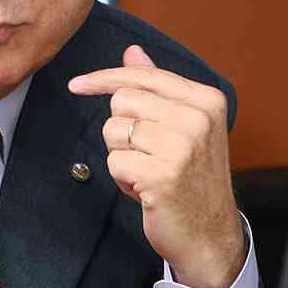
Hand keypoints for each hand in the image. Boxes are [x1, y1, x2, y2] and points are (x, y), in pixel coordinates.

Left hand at [68, 45, 244, 287]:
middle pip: (121, 100)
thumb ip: (157, 86)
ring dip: (122, 155)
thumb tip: (133, 51)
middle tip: (147, 153)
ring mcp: (182, 146)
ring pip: (113, 130)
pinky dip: (122, 178)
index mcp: (206, 100)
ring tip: (149, 171)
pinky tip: (146, 189)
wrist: (211, 235)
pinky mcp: (163, 174)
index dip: (103, 78)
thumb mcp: (183, 126)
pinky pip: (114, 162)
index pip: (142, 76)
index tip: (77, 85)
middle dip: (121, 129)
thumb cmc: (191, 178)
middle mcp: (198, 118)